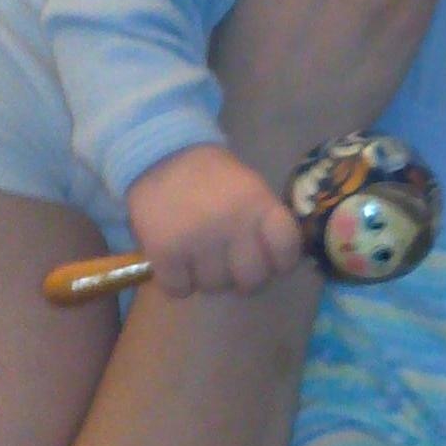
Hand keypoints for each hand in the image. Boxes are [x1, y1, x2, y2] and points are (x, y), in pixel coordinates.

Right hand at [128, 145, 300, 297]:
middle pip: (251, 281)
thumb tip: (275, 267)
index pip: (287, 250)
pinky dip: (177, 281)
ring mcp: (198, 240)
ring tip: (197, 254)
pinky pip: (180, 290)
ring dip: (206, 277)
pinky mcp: (165, 252)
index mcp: (259, 204)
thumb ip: (265, 225)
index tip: (271, 261)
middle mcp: (233, 223)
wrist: (159, 155)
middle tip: (229, 264)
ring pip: (214, 287)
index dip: (281, 262)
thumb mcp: (250, 189)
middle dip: (241, 278)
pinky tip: (176, 259)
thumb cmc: (212, 177)